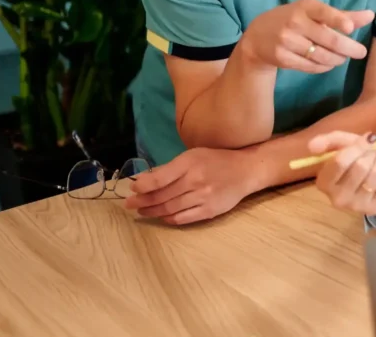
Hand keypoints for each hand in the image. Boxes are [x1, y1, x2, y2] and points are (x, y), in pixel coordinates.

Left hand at [124, 147, 259, 224]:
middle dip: (142, 201)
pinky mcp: (209, 211)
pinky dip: (169, 219)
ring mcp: (203, 197)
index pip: (160, 178)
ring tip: (142, 211)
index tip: (132, 188)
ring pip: (170, 208)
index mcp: (190, 163)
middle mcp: (196, 181)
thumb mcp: (194, 156)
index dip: (143, 186)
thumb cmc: (217, 160)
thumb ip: (171, 168)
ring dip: (152, 211)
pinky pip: (183, 218)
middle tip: (129, 204)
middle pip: (162, 196)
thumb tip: (146, 180)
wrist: (246, 171)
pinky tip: (162, 216)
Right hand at [242, 0, 374, 73]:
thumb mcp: (314, 12)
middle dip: (348, 48)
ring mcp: (287, 41)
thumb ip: (343, 15)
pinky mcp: (282, 58)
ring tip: (342, 58)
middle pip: (328, 40)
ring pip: (321, 56)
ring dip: (337, 59)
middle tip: (361, 52)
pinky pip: (310, 66)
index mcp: (305, 7)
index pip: (324, 12)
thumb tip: (370, 15)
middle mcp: (295, 22)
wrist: (258, 36)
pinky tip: (328, 64)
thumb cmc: (295, 20)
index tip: (350, 27)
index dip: (337, 20)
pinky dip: (323, 67)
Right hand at [308, 131, 375, 215]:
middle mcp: (338, 199)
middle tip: (373, 151)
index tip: (368, 138)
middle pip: (360, 167)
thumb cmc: (355, 159)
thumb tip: (311, 146)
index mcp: (324, 182)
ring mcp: (357, 207)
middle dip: (370, 153)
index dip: (357, 146)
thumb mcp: (342, 144)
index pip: (340, 161)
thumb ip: (328, 141)